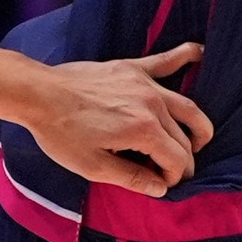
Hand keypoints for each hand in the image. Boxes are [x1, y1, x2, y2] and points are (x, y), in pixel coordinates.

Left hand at [29, 45, 212, 194]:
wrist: (41, 94)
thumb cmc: (62, 133)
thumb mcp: (93, 166)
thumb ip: (132, 178)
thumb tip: (160, 188)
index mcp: (143, 130)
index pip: (176, 158)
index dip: (174, 177)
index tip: (162, 184)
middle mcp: (151, 104)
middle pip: (183, 136)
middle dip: (183, 158)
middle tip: (174, 170)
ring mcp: (144, 83)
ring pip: (186, 105)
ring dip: (197, 125)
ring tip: (199, 139)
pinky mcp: (133, 68)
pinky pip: (166, 61)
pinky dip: (185, 56)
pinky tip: (200, 53)